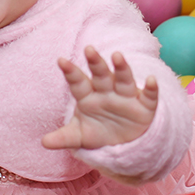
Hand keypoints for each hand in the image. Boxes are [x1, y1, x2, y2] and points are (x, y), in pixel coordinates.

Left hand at [42, 46, 158, 150]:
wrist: (122, 145)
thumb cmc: (98, 133)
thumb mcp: (80, 137)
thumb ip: (63, 138)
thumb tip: (43, 143)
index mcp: (88, 96)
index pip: (78, 82)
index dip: (71, 72)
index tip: (61, 61)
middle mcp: (107, 92)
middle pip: (101, 75)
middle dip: (95, 63)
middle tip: (88, 50)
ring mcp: (126, 97)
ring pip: (124, 79)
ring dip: (121, 68)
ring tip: (117, 56)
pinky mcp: (144, 107)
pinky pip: (148, 96)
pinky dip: (151, 89)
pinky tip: (151, 80)